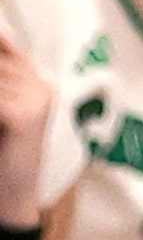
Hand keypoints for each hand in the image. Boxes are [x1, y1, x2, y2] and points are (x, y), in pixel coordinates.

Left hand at [0, 32, 50, 228]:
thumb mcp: (3, 114)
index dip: (1, 42)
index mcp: (37, 84)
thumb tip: (2, 43)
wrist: (13, 197)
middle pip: (1, 65)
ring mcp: (37, 98)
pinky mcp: (26, 115)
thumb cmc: (2, 155)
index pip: (9, 49)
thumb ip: (4, 85)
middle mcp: (40, 86)